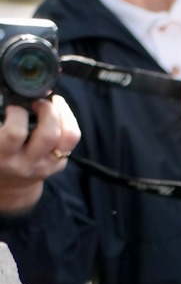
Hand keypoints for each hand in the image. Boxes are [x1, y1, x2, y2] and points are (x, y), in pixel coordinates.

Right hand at [0, 94, 80, 212]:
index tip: (14, 107)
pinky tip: (58, 114)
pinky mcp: (57, 166)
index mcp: (2, 155)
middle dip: (47, 110)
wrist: (7, 185)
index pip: (16, 133)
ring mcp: (45, 167)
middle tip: (38, 102)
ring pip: (68, 138)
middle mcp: (25, 163)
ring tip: (54, 103)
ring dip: (64, 114)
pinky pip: (71, 141)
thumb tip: (16, 98)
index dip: (17, 112)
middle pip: (48, 134)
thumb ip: (2, 120)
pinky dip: (68, 123)